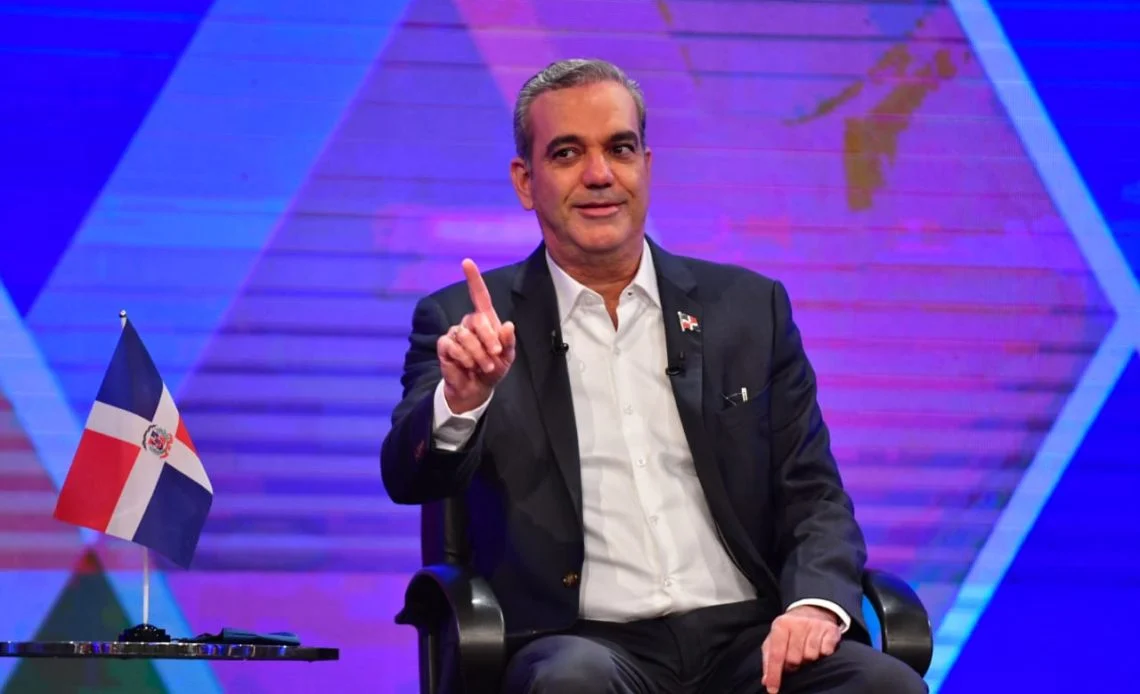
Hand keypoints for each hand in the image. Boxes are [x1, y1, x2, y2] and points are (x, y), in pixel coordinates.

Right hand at [437, 259, 515, 412]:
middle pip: (477, 320)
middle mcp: (468, 323)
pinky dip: (464, 358)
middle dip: (489, 339)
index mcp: (485, 320)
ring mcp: (455, 333)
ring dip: (478, 354)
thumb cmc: (493, 368)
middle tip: (495, 356)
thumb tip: (507, 325)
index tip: (466, 262)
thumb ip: (508, 341)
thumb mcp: (507, 356)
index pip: (479, 295)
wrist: (476, 388)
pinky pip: (453, 346)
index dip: (473, 278)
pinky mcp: (444, 345)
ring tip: (484, 366)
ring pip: (465, 336)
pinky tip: (468, 365)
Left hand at [761, 605, 840, 692]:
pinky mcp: (831, 629)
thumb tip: (766, 681)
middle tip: (795, 658)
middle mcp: (797, 623)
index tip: (773, 690)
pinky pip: (826, 652)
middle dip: (793, 665)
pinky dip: (823, 654)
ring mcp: (815, 625)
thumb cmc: (789, 631)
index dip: (774, 674)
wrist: (811, 611)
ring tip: (806, 650)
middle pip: (794, 659)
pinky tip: (819, 646)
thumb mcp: (774, 639)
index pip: (776, 654)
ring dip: (808, 659)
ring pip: (811, 656)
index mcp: (780, 625)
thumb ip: (768, 660)